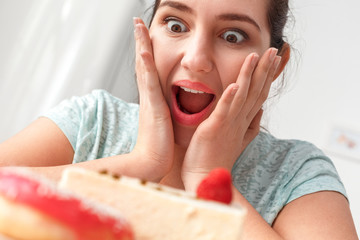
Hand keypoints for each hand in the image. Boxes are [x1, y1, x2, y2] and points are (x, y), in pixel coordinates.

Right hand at [131, 18, 173, 181]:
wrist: (153, 162)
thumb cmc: (160, 144)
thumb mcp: (163, 121)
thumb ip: (164, 109)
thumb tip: (166, 104)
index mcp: (152, 97)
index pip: (148, 68)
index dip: (145, 50)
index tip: (146, 34)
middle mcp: (148, 95)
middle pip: (142, 62)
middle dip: (140, 41)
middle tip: (137, 22)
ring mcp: (149, 100)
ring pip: (144, 68)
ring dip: (141, 46)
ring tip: (138, 27)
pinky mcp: (154, 109)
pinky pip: (150, 84)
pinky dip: (146, 68)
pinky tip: (144, 53)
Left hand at [182, 48, 281, 190]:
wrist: (205, 176)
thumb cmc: (217, 157)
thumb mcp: (238, 139)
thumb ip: (250, 125)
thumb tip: (260, 111)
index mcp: (243, 121)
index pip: (259, 95)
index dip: (267, 77)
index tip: (273, 60)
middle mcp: (240, 121)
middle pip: (256, 92)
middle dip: (265, 70)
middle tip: (273, 50)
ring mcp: (228, 124)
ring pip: (243, 96)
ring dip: (250, 76)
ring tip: (256, 56)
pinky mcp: (215, 128)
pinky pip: (224, 110)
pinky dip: (231, 97)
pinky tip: (236, 84)